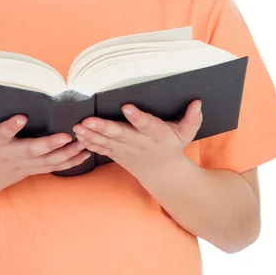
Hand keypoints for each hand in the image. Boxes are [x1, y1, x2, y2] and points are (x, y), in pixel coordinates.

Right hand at [0, 111, 90, 195]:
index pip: (1, 134)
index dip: (10, 127)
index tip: (21, 117)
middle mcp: (9, 156)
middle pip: (31, 151)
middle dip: (50, 144)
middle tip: (67, 134)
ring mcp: (21, 166)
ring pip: (47, 161)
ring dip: (67, 153)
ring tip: (84, 143)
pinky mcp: (30, 170)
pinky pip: (52, 167)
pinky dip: (69, 161)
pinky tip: (85, 153)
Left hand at [72, 100, 202, 180]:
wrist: (162, 172)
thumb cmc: (173, 146)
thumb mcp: (186, 133)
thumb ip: (192, 118)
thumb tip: (198, 102)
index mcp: (156, 135)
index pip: (147, 124)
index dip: (137, 116)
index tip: (127, 106)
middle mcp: (139, 143)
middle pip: (120, 134)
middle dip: (104, 128)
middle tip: (88, 120)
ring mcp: (126, 150)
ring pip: (106, 142)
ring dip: (91, 135)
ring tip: (78, 127)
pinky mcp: (116, 154)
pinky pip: (101, 150)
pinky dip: (89, 144)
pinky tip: (78, 136)